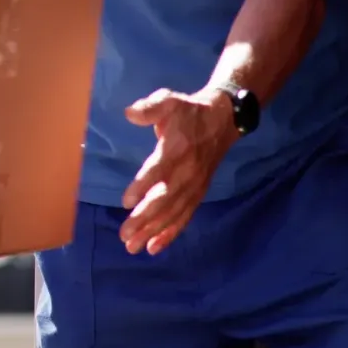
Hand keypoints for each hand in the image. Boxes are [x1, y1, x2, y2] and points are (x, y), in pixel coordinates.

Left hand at [118, 88, 238, 254]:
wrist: (223, 121)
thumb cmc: (188, 112)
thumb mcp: (169, 101)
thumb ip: (150, 107)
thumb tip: (129, 112)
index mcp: (177, 150)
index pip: (158, 171)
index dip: (143, 186)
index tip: (126, 201)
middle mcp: (186, 173)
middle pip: (164, 200)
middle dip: (144, 219)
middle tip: (124, 235)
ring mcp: (193, 186)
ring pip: (172, 213)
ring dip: (153, 231)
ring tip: (133, 247)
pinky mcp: (197, 194)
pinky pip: (184, 217)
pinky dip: (170, 233)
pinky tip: (154, 247)